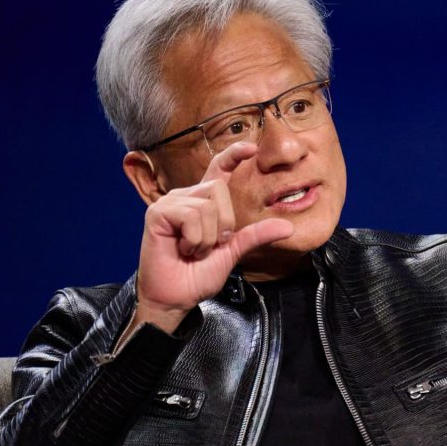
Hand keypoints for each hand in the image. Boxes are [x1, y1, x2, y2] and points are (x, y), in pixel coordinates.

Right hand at [134, 142, 292, 332]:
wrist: (176, 297)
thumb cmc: (198, 274)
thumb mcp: (233, 252)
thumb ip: (256, 235)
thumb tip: (288, 227)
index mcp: (204, 203)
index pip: (219, 170)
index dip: (233, 155)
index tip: (252, 148)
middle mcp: (186, 197)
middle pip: (219, 189)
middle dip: (223, 223)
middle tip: (209, 246)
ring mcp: (170, 202)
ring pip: (207, 205)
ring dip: (207, 237)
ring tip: (194, 250)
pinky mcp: (158, 212)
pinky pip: (191, 215)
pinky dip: (194, 238)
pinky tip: (183, 249)